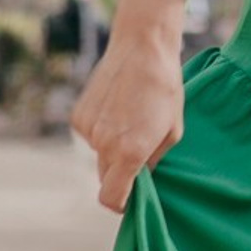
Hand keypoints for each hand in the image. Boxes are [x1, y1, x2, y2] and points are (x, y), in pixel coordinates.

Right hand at [69, 25, 184, 212]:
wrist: (142, 47)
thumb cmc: (165, 87)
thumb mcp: (172, 129)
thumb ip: (154, 160)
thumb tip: (142, 176)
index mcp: (130, 152)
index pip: (111, 198)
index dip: (121, 204)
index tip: (130, 200)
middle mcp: (104, 145)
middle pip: (105, 177)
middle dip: (120, 173)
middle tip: (137, 151)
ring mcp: (88, 130)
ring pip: (98, 154)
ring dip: (111, 147)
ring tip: (130, 119)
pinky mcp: (78, 116)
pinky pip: (89, 136)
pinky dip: (100, 130)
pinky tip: (116, 108)